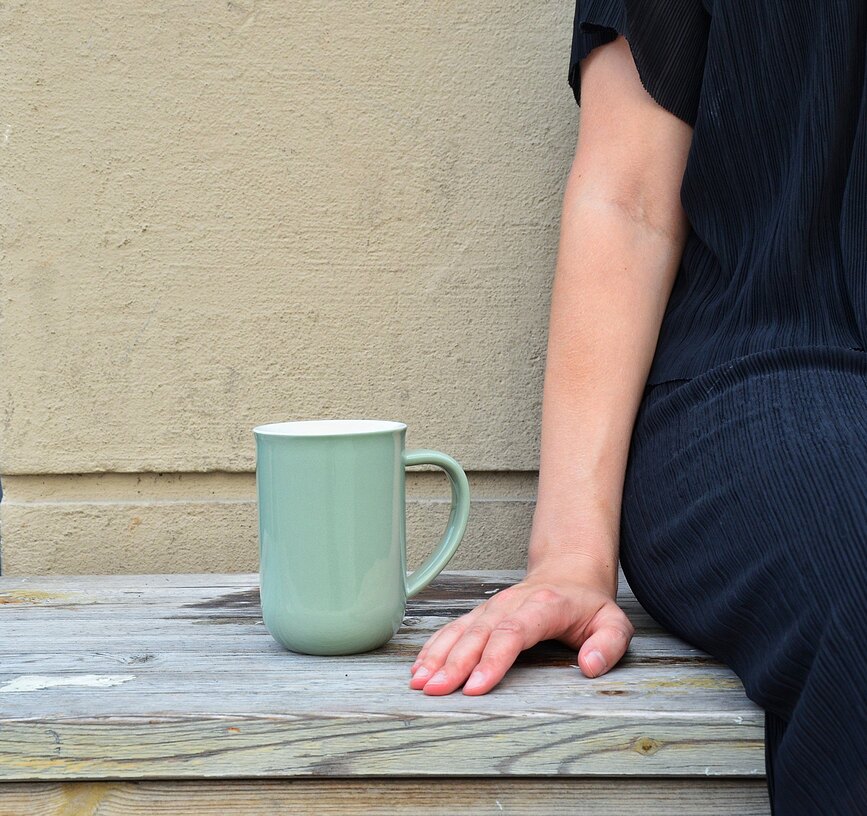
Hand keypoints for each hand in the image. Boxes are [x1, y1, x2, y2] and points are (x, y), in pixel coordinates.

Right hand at [408, 567, 633, 694]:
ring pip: (461, 629)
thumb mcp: (614, 622)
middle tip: (436, 691)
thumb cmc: (589, 605)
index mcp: (544, 606)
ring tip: (420, 682)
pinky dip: (434, 646)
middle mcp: (511, 603)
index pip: (514, 633)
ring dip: (438, 655)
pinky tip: (420, 666)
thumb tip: (590, 666)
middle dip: (455, 663)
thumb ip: (609, 645)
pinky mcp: (481, 613)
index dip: (493, 659)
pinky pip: (453, 628)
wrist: (568, 573)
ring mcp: (492, 607)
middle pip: (479, 634)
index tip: (476, 687)